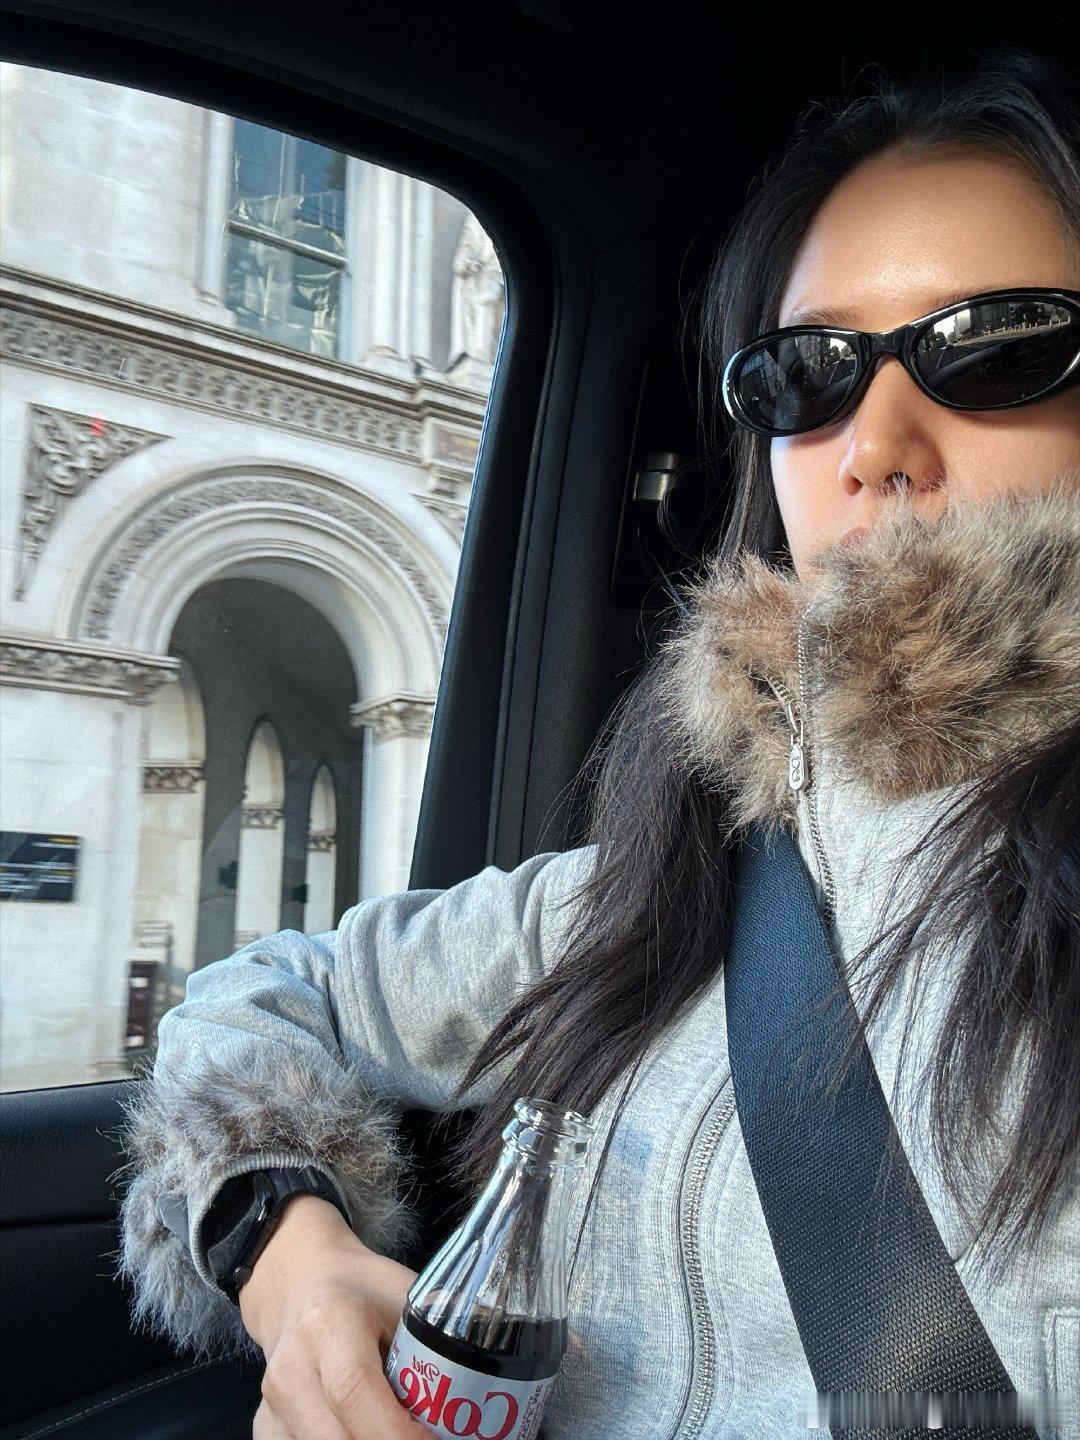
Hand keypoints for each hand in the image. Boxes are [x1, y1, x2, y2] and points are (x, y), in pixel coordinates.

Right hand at [241, 1194, 428, 1438]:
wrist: (299, 1281)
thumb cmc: (363, 1290)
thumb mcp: (407, 1298)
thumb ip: (438, 1344)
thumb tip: (482, 1400)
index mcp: (329, 1322)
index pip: (354, 1391)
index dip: (398, 1433)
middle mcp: (290, 1366)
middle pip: (336, 1439)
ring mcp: (271, 1403)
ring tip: (401, 1428)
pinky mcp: (265, 1428)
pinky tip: (364, 1430)